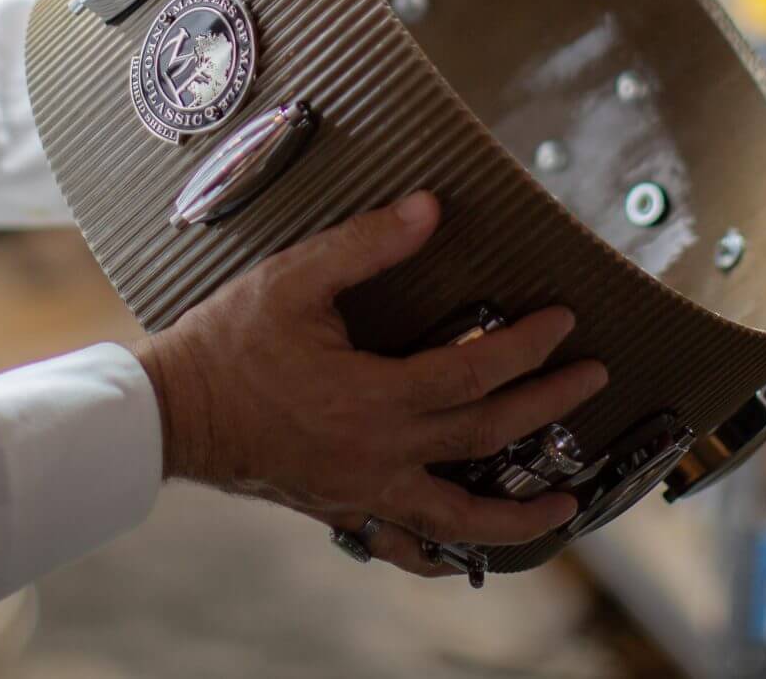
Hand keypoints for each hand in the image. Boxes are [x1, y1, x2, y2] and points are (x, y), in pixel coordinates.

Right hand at [130, 191, 606, 578]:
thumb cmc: (228, 343)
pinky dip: (445, 555)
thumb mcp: (294, 278)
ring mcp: (364, 492)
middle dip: (548, 406)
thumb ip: (366, 244)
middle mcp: (381, 454)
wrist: (171, 415)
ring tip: (565, 504)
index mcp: (376, 396)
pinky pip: (405, 547)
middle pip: (486, 435)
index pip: (476, 370)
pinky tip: (471, 556)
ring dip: (519, 512)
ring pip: (459, 517)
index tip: (563, 322)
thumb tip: (429, 208)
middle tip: (593, 379)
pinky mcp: (343, 512)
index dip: (527, 346)